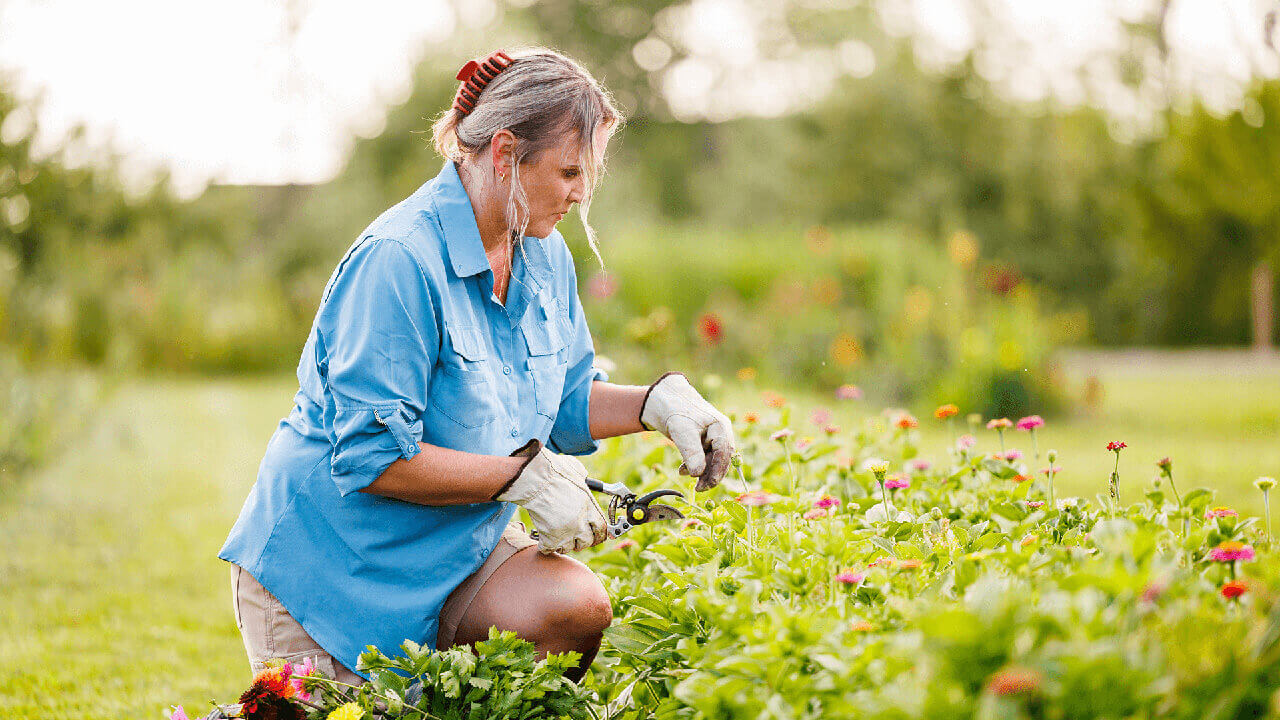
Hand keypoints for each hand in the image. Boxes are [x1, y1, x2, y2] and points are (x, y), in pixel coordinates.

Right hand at [493, 439, 607, 553]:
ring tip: (557, 537)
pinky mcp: (550, 538)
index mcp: (590, 507)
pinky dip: (545, 546)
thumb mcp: (577, 471)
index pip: (602, 529)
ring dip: (563, 544)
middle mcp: (581, 522)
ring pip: (568, 548)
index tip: (594, 535)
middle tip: (574, 537)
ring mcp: (566, 532)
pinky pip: (549, 549)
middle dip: (581, 540)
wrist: (535, 479)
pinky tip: (543, 538)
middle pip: (587, 542)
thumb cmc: (554, 471)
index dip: (598, 533)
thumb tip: (583, 476)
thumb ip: (583, 478)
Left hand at [639, 372, 735, 491]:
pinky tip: (682, 469)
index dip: (716, 472)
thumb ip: (691, 453)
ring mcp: (713, 436)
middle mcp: (721, 432)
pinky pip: (704, 456)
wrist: (662, 399)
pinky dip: (694, 464)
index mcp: (721, 427)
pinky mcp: (704, 440)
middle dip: (709, 475)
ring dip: (700, 470)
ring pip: (712, 460)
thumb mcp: (682, 432)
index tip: (706, 485)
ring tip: (682, 473)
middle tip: (697, 489)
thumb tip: (698, 474)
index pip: (724, 454)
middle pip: (721, 459)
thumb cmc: (674, 411)